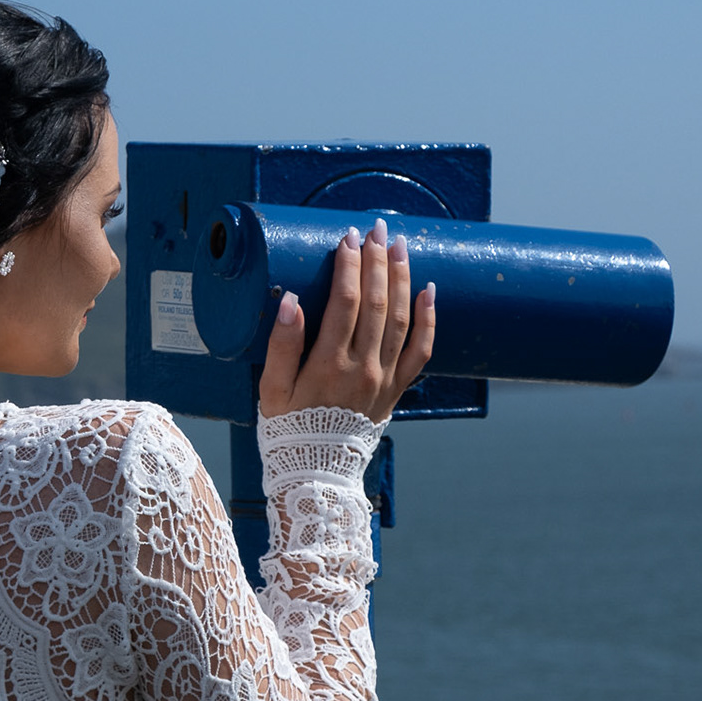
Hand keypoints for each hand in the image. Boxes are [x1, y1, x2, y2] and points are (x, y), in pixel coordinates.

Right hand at [258, 217, 435, 421]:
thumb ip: (282, 344)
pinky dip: (429, 319)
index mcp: (328, 364)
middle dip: (377, 261)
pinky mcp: (398, 388)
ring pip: (401, 319)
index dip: (348, 266)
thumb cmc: (288, 427)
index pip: (344, 302)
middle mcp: (363, 368)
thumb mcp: (271, 389)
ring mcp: (385, 378)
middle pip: (376, 303)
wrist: (317, 471)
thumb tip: (292, 300)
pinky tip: (429, 291)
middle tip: (376, 229)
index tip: (347, 239)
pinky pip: (422, 350)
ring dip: (402, 278)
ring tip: (400, 246)